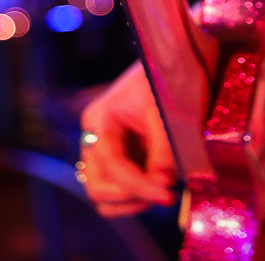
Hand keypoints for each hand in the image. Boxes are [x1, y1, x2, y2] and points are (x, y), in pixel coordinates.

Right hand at [78, 62, 176, 216]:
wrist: (170, 62)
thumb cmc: (164, 79)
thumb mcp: (164, 112)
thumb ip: (163, 151)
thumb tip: (163, 184)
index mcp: (100, 119)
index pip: (112, 166)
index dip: (138, 186)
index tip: (167, 195)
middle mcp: (94, 138)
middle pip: (97, 187)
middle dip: (130, 196)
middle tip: (164, 194)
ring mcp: (103, 151)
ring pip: (103, 196)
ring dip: (131, 201)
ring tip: (162, 191)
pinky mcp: (117, 160)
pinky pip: (116, 192)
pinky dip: (135, 197)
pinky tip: (158, 185)